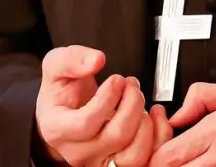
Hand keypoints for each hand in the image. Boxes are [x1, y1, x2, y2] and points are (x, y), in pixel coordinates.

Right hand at [34, 46, 172, 166]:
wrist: (63, 115)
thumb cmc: (61, 93)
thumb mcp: (55, 66)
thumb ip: (71, 59)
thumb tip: (96, 61)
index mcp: (58, 130)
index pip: (86, 124)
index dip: (108, 98)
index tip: (116, 79)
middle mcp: (78, 152)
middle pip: (116, 136)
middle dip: (132, 103)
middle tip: (131, 84)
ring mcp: (99, 162)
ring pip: (134, 155)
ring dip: (145, 122)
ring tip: (137, 101)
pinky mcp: (119, 165)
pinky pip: (148, 159)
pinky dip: (159, 136)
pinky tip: (152, 115)